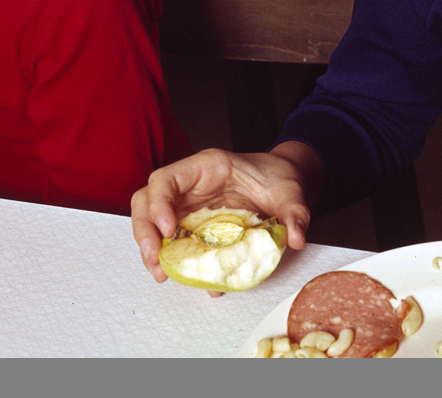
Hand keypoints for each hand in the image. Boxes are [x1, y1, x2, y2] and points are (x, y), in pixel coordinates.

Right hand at [131, 142, 321, 294]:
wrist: (284, 183)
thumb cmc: (280, 179)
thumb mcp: (291, 192)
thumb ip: (295, 213)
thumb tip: (297, 238)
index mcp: (207, 167)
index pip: (166, 178)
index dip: (159, 203)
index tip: (169, 230)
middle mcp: (190, 185)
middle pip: (147, 200)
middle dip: (145, 230)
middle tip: (154, 259)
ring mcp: (188, 204)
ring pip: (152, 220)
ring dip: (151, 247)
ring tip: (160, 273)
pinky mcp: (193, 224)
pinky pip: (172, 239)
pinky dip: (170, 256)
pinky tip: (180, 275)